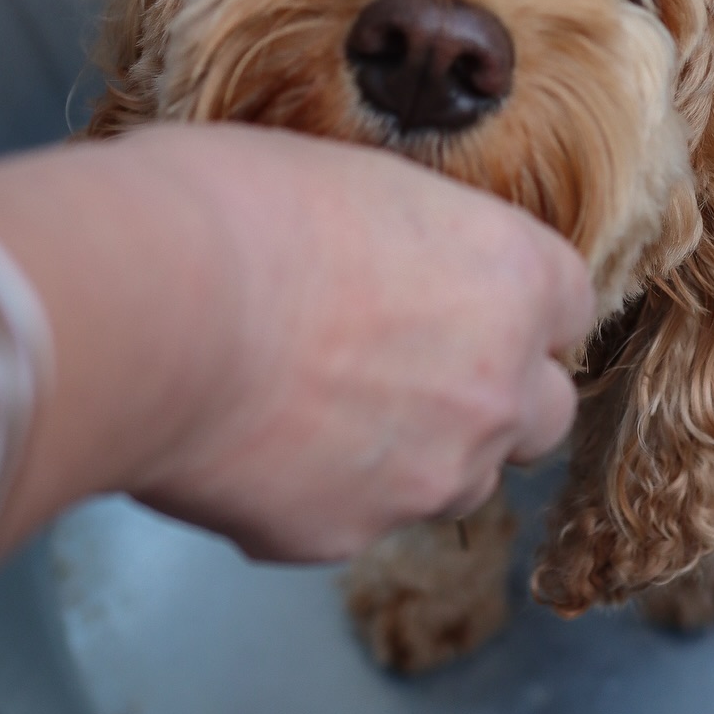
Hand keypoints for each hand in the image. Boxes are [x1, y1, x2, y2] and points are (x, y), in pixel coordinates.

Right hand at [0, 125, 590, 566]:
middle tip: (408, 364)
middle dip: (490, 395)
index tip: (471, 295)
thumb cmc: (228, 208)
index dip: (516, 302)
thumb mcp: (343, 176)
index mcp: (510, 276)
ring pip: (455, 481)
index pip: (569, 304)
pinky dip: (315, 491)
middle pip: (539, 412)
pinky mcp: (341, 536)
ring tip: (317, 404)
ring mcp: (424, 475)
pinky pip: (351, 519)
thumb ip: (399, 235)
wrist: (143, 307)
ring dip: (414, 452)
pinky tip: (251, 440)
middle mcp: (493, 388)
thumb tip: (378, 251)